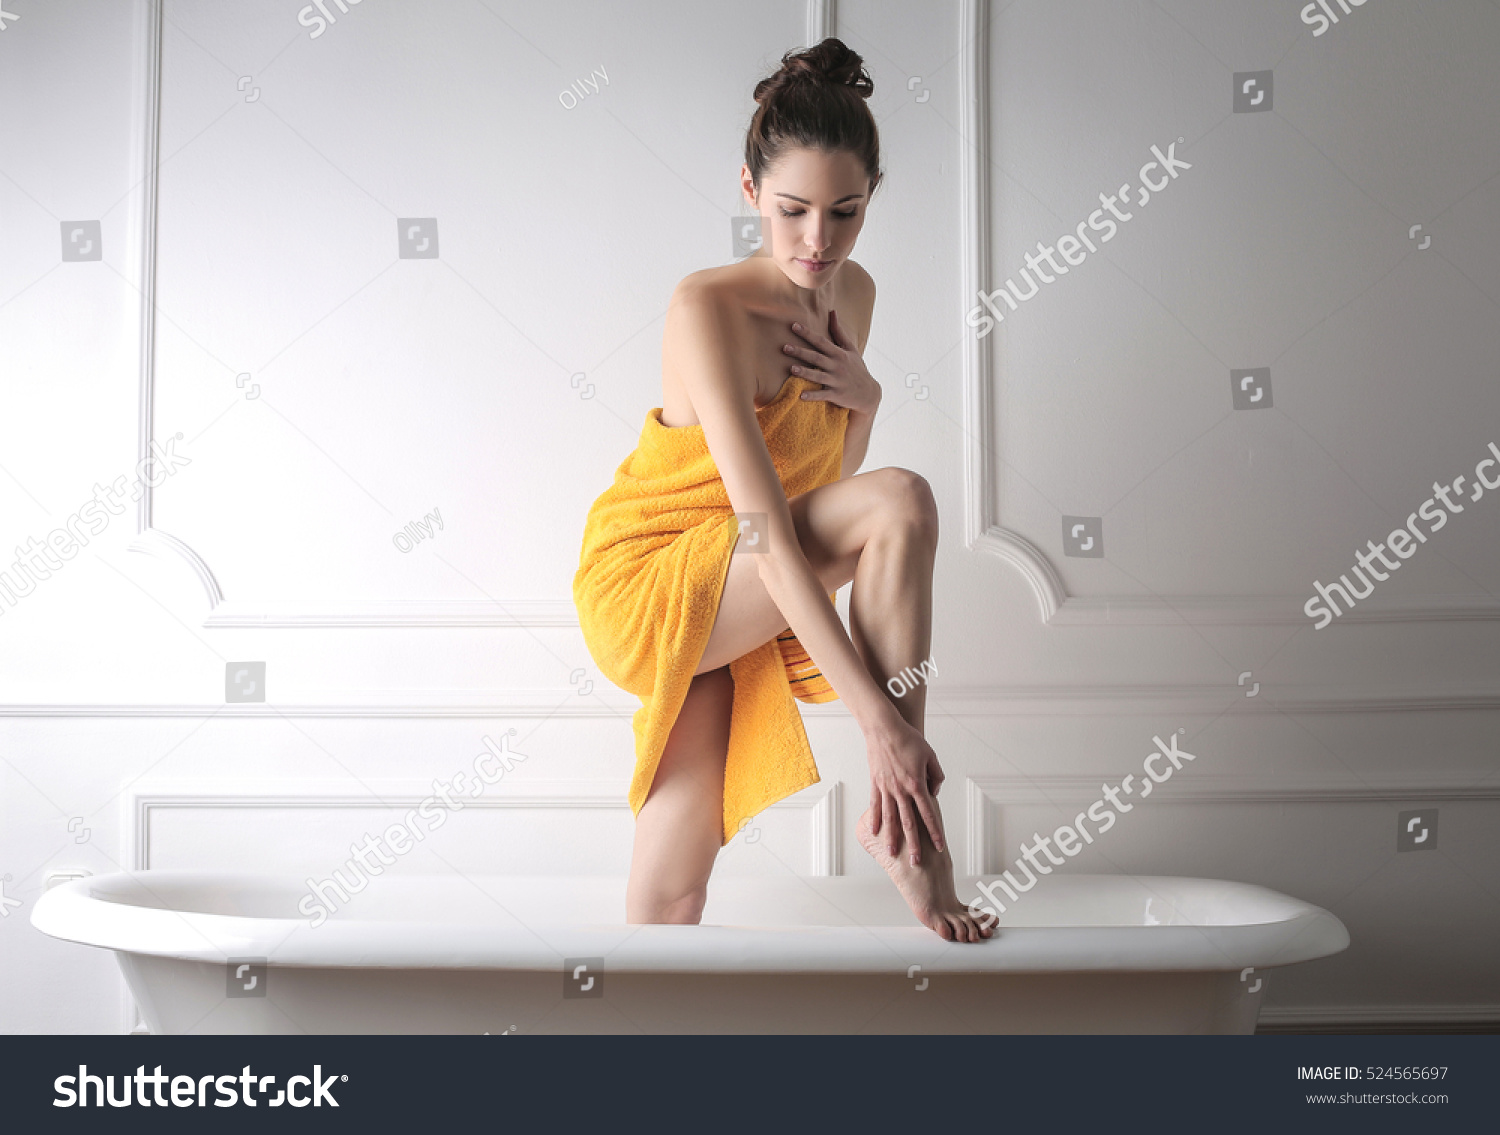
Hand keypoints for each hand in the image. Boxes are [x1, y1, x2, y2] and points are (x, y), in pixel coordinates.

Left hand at [784, 310, 881, 416]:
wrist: (868, 393)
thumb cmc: (857, 369)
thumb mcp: (851, 349)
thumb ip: (839, 332)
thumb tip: (832, 312)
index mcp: (839, 354)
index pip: (821, 341)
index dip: (807, 333)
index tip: (794, 326)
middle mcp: (837, 366)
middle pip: (817, 357)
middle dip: (801, 352)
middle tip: (785, 347)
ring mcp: (837, 381)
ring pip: (818, 376)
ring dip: (805, 372)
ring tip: (791, 369)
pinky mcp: (836, 395)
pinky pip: (823, 395)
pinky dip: (813, 396)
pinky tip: (801, 396)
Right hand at [864, 713, 946, 864]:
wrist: (884, 728)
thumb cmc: (909, 739)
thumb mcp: (931, 756)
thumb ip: (936, 776)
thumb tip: (934, 792)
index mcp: (917, 784)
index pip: (928, 814)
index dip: (935, 832)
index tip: (940, 846)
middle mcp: (901, 790)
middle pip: (909, 823)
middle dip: (914, 844)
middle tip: (916, 862)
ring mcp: (886, 788)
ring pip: (890, 818)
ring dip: (892, 838)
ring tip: (893, 853)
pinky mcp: (875, 784)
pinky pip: (875, 805)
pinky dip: (874, 819)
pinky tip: (874, 832)